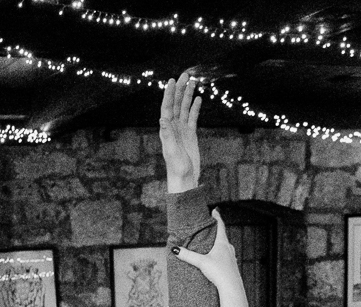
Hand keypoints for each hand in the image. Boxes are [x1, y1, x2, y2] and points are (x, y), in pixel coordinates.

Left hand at [159, 69, 202, 194]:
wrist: (184, 179)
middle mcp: (173, 127)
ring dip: (187, 95)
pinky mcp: (190, 134)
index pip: (167, 107)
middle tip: (185, 74)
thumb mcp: (172, 151)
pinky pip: (192, 117)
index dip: (169, 93)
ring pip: (184, 108)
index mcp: (166, 130)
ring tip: (193, 81)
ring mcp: (181, 130)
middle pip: (176, 104)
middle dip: (180, 89)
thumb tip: (162, 119)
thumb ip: (167, 135)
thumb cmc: (177, 168)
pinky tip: (198, 98)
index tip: (172, 81)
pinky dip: (194, 107)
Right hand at [171, 208, 239, 289]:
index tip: (215, 210)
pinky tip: (217, 259)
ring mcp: (232, 257)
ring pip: (225, 247)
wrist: (231, 287)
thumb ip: (188, 256)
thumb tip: (174, 249)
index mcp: (223, 243)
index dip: (217, 218)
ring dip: (219, 243)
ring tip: (212, 243)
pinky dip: (221, 254)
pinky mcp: (232, 266)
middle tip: (211, 226)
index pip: (220, 226)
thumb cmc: (219, 272)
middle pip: (223, 236)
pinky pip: (226, 256)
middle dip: (217, 231)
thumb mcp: (201, 262)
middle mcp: (229, 249)